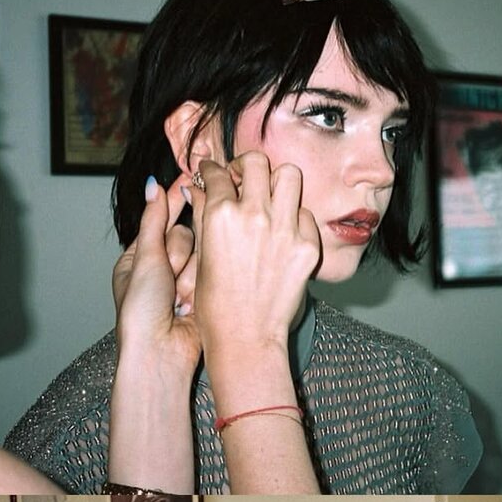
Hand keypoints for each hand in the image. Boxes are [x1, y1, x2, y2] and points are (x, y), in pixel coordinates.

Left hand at [112, 175, 200, 378]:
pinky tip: (187, 307)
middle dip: (177, 256)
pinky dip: (198, 288)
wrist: (161, 351)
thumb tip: (153, 186)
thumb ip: (154, 220)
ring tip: (175, 301)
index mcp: (141, 257)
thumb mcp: (145, 258)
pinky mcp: (203, 295)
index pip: (162, 218)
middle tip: (167, 279)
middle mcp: (164, 268)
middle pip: (185, 235)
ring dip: (187, 277)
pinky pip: (210, 274)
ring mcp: (184, 282)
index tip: (193, 176)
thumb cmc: (141, 310)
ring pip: (200, 255)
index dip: (176, 199)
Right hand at [189, 153, 320, 356]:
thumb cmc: (216, 306)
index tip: (212, 173)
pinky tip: (282, 232)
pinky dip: (293, 217)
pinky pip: (305, 214)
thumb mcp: (200, 257)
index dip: (211, 170)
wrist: (246, 339)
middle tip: (241, 180)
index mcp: (221, 215)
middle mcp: (255, 215)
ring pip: (289, 176)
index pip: (217, 174)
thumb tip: (194, 189)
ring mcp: (285, 229)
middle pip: (256, 162)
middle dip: (244, 166)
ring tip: (268, 198)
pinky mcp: (307, 246)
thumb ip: (201, 216)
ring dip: (275, 182)